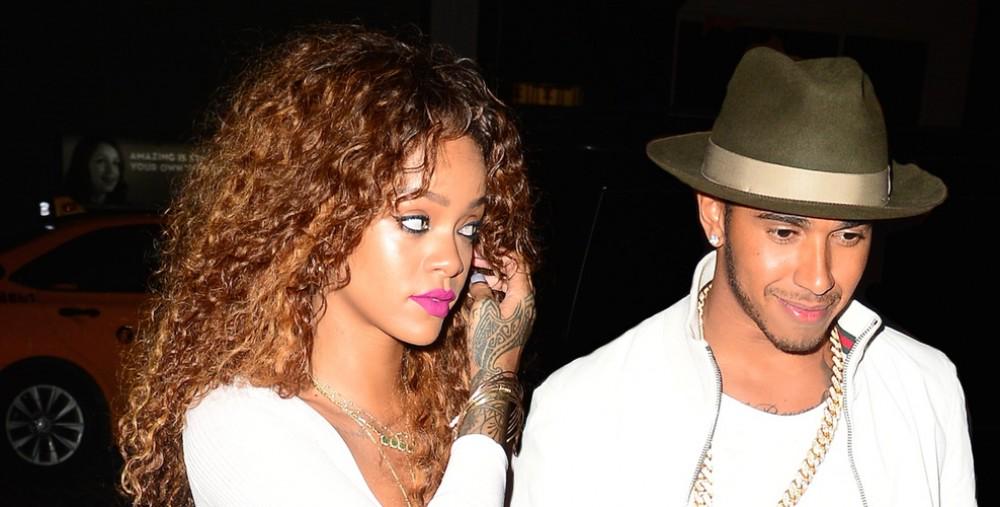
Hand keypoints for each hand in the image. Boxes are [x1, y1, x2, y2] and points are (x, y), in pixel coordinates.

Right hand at [456, 251, 534, 444]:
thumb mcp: (482, 310)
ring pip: (509, 288)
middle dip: (494, 264)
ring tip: (473, 276)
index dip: (502, 252)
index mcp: (524, 296)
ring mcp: (521, 315)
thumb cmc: (489, 343)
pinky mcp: (513, 325)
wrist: (494, 376)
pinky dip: (492, 293)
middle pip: (514, 274)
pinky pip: (505, 301)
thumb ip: (482, 290)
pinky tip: (476, 295)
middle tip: (474, 259)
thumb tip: (480, 283)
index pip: (518, 263)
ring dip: (492, 279)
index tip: (484, 247)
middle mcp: (526, 304)